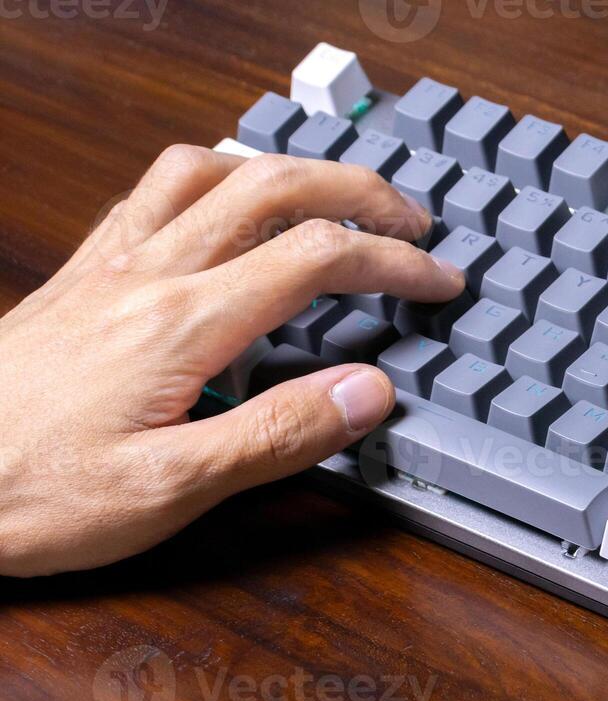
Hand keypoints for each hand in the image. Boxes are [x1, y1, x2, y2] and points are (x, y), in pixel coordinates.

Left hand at [0, 146, 464, 575]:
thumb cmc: (30, 493)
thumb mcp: (170, 491)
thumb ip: (278, 435)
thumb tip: (368, 392)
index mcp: (182, 325)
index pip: (316, 257)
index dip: (393, 263)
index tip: (438, 284)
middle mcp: (145, 276)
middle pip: (271, 187)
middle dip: (358, 192)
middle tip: (410, 223)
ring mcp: (106, 268)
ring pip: (207, 171)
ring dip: (285, 170)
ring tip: (330, 199)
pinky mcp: (77, 279)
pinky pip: (152, 192)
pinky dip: (212, 180)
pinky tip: (224, 211)